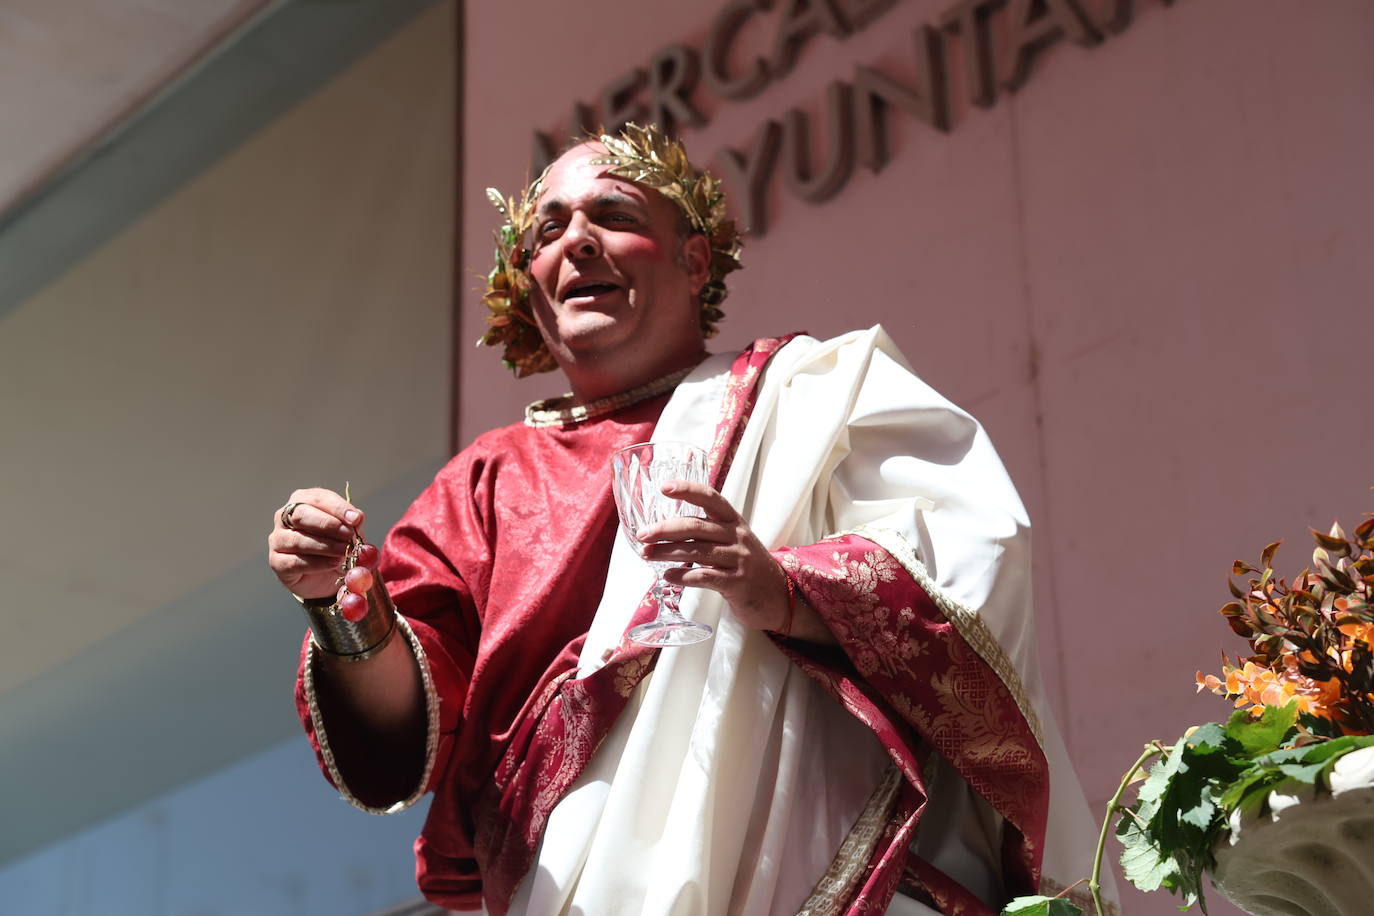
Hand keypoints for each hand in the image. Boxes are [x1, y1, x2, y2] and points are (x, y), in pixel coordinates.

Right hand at [267, 488, 365, 599]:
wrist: (327, 577)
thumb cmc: (336, 546)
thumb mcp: (349, 533)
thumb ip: (353, 524)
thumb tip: (357, 517)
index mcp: (303, 501)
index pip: (317, 498)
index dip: (337, 508)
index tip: (356, 519)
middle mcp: (284, 517)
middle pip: (300, 515)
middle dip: (328, 524)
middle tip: (348, 535)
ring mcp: (278, 540)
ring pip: (297, 540)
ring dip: (325, 546)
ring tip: (345, 552)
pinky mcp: (277, 562)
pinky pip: (294, 562)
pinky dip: (317, 563)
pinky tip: (334, 564)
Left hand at [638, 481, 790, 632]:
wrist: (778, 596)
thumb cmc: (748, 566)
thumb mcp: (734, 540)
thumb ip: (708, 532)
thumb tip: (666, 529)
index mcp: (734, 521)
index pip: (710, 498)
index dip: (687, 490)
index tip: (664, 487)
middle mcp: (737, 536)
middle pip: (697, 526)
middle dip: (666, 529)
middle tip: (643, 534)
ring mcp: (739, 560)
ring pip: (697, 551)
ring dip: (667, 552)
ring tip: (647, 554)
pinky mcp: (737, 583)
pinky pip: (705, 576)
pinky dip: (683, 576)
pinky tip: (668, 576)